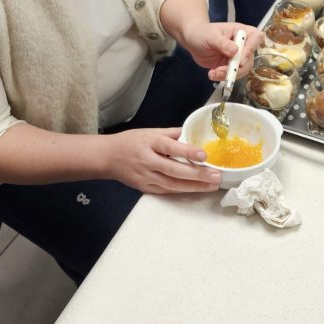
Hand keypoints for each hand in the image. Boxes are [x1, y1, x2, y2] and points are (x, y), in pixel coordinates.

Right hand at [105, 128, 220, 193]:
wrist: (108, 157)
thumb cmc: (130, 141)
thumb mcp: (150, 131)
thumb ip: (171, 133)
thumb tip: (192, 133)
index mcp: (149, 143)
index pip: (170, 148)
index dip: (187, 152)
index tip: (204, 155)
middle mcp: (147, 161)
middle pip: (174, 170)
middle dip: (197, 175)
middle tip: (216, 176)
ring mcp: (146, 177)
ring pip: (172, 185)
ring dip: (194, 186)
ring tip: (212, 185)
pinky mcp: (145, 188)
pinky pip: (166, 191)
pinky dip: (182, 191)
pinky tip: (196, 190)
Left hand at [179, 22, 262, 80]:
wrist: (193, 41)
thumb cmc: (203, 32)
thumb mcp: (211, 36)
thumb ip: (223, 43)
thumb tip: (235, 51)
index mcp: (241, 32)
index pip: (256, 38)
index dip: (251, 49)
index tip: (241, 60)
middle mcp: (243, 45)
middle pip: (250, 59)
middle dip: (237, 68)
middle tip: (221, 70)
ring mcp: (238, 57)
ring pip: (242, 70)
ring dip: (229, 75)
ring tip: (213, 73)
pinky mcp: (231, 66)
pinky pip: (232, 75)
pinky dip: (223, 77)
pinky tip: (212, 74)